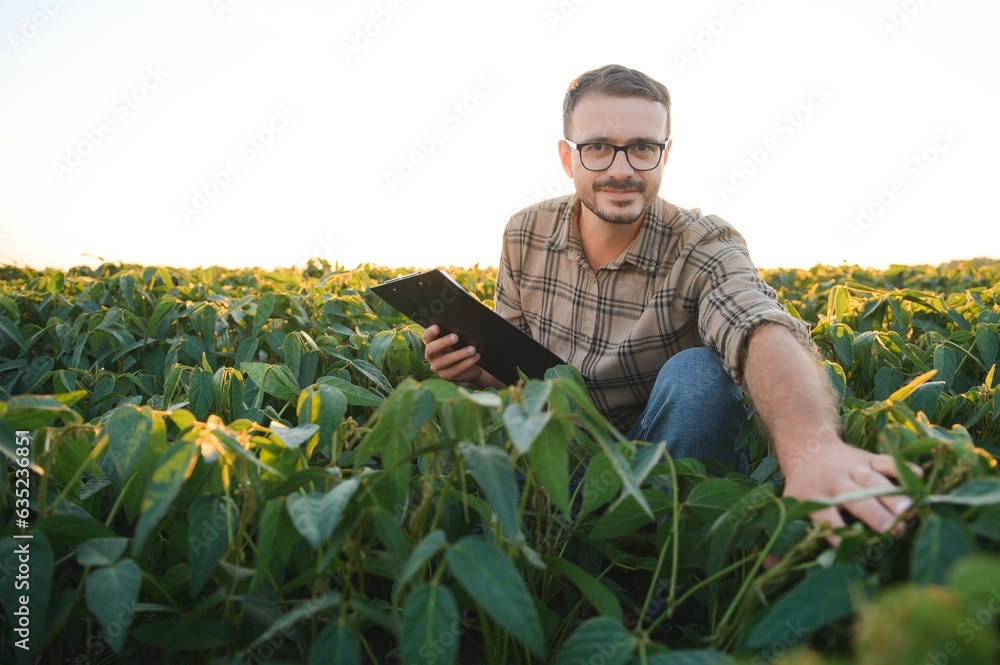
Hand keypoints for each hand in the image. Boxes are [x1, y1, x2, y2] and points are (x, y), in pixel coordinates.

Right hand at [423, 325, 485, 383]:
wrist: (469, 369)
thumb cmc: (460, 350)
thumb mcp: (455, 343)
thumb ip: (453, 335)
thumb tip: (460, 326)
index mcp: (431, 344)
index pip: (427, 337)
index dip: (430, 332)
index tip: (437, 327)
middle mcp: (431, 357)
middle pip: (432, 349)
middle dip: (443, 342)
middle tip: (456, 337)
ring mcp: (437, 368)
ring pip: (446, 360)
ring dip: (460, 354)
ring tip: (472, 349)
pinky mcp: (446, 376)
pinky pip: (456, 369)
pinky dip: (467, 362)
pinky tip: (476, 356)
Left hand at [781, 438, 923, 546]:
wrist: (808, 446)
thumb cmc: (804, 487)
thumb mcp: (788, 506)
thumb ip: (783, 536)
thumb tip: (767, 566)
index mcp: (812, 496)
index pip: (824, 515)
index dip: (834, 530)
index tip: (847, 545)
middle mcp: (833, 481)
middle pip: (855, 498)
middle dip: (874, 514)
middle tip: (894, 532)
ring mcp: (852, 467)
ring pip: (874, 480)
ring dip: (893, 495)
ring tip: (910, 512)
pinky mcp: (868, 457)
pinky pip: (887, 461)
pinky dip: (902, 468)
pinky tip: (918, 478)